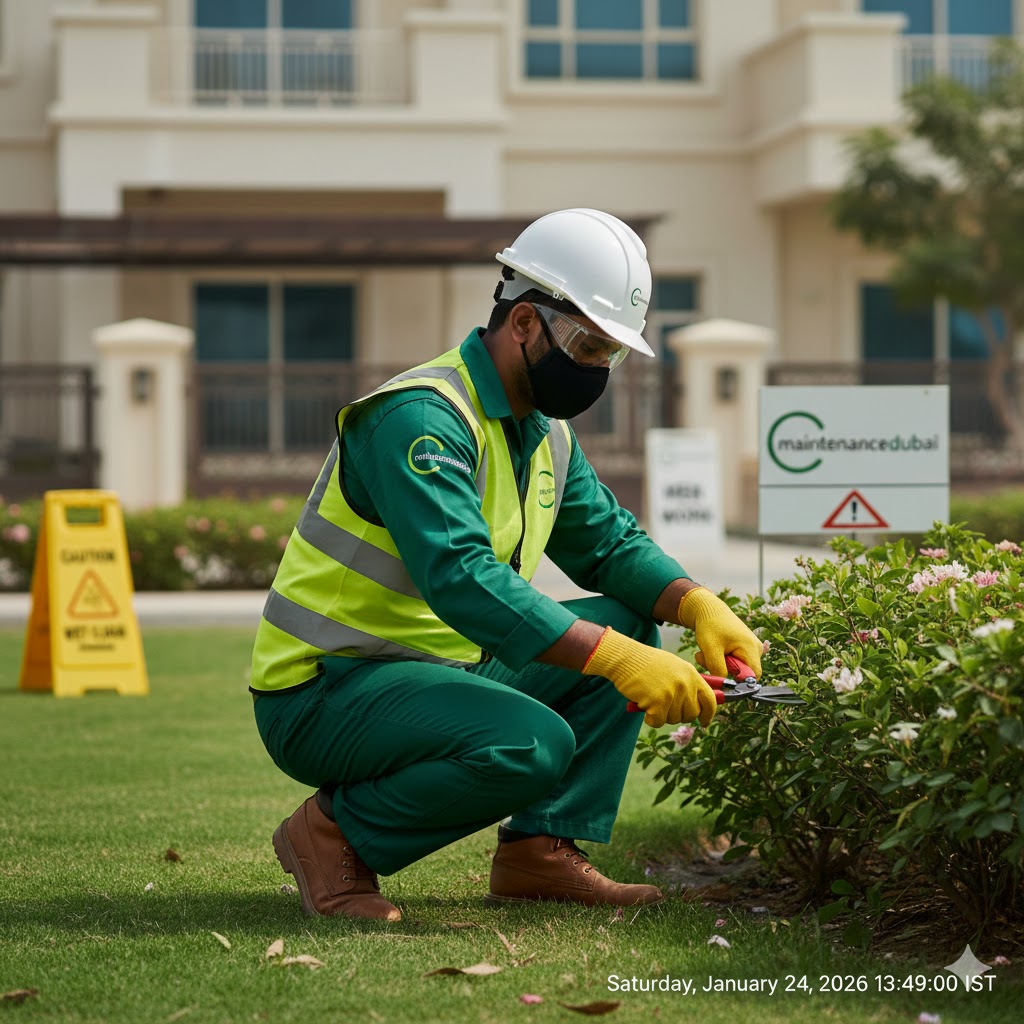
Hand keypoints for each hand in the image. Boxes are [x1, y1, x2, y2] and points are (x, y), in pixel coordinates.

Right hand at [583, 628, 716, 728]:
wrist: (625, 658)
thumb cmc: (645, 663)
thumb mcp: (673, 667)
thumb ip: (687, 683)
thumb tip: (698, 706)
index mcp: (691, 674)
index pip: (710, 700)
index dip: (709, 714)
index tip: (704, 722)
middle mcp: (685, 684)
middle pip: (692, 713)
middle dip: (679, 714)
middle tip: (665, 706)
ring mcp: (672, 693)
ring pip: (674, 719)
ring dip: (662, 715)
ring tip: (651, 699)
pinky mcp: (658, 702)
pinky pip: (658, 722)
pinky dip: (650, 718)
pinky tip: (644, 705)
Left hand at [677, 588, 762, 679]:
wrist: (708, 609)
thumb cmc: (710, 625)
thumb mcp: (710, 648)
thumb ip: (718, 669)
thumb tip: (724, 685)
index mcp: (751, 648)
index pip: (753, 676)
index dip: (738, 681)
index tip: (721, 675)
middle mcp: (756, 649)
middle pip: (742, 672)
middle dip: (722, 669)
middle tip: (706, 659)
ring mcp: (750, 648)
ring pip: (735, 667)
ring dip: (718, 664)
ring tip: (706, 651)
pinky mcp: (743, 648)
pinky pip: (733, 661)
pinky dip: (720, 658)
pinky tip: (712, 649)